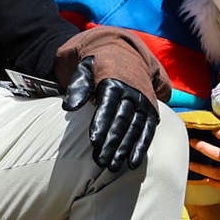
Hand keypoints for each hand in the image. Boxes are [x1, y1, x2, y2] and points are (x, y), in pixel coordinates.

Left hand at [61, 54, 158, 171]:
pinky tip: (132, 164)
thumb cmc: (96, 65)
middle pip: (122, 121)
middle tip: (100, 161)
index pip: (108, 105)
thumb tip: (68, 107)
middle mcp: (133, 93)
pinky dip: (140, 148)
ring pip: (135, 129)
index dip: (101, 123)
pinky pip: (147, 131)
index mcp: (115, 81)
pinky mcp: (151, 111)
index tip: (93, 141)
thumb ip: (77, 86)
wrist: (122, 53)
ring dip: (124, 149)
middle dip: (112, 142)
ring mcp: (143, 103)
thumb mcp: (84, 67)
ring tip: (112, 167)